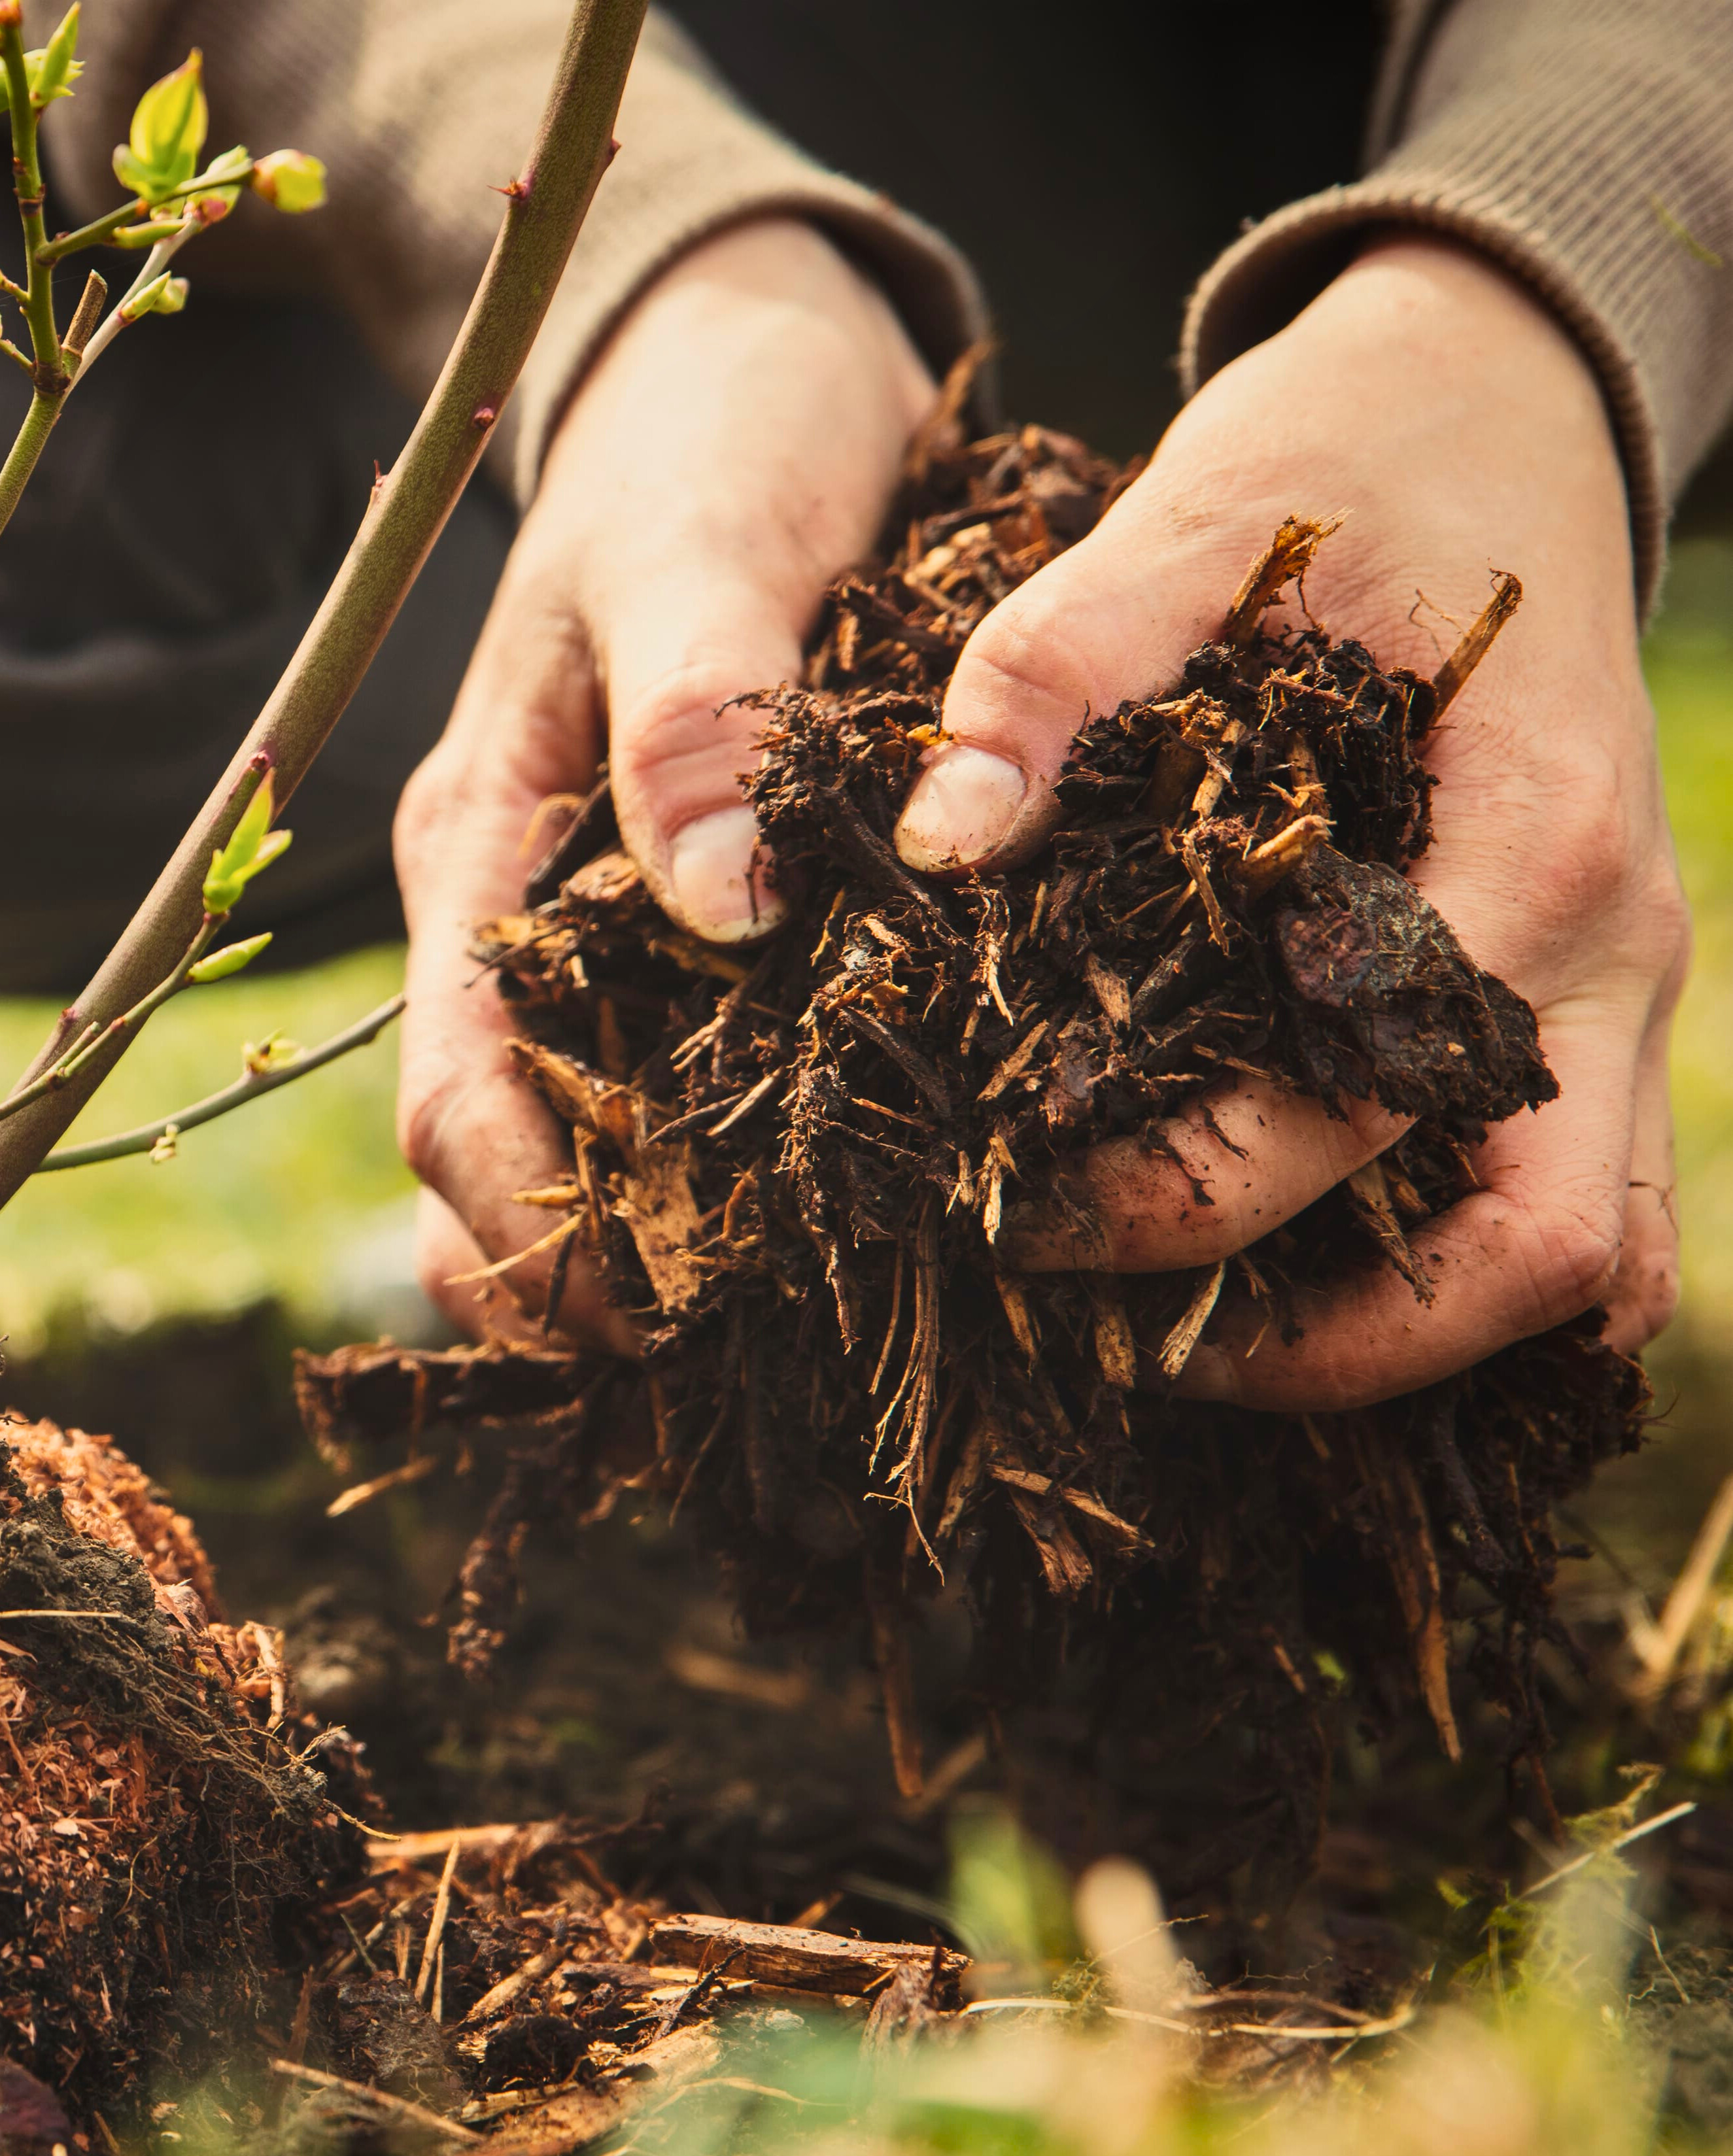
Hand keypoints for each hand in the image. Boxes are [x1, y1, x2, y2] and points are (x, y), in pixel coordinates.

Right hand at [394, 218, 934, 1341]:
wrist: (742, 355)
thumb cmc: (710, 433)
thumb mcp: (702, 545)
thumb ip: (697, 716)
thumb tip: (720, 907)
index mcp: (482, 845)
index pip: (451, 1089)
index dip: (519, 1227)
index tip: (634, 1317)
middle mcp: (516, 910)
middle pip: (486, 1153)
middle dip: (562, 1277)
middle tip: (706, 1362)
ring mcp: (591, 919)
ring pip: (567, 1136)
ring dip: (629, 1245)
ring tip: (761, 1326)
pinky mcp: (677, 912)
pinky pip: (661, 1075)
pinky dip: (705, 1166)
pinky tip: (808, 1213)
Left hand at [892, 236, 1685, 1406]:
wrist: (1503, 398)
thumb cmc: (1353, 461)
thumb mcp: (1194, 520)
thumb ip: (1057, 666)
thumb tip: (938, 834)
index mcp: (1529, 839)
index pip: (1371, 1104)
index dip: (1193, 1198)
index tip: (1026, 1214)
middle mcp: (1609, 945)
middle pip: (1537, 1253)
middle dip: (1333, 1344)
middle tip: (1132, 1349)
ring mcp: (1623, 983)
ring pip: (1585, 1258)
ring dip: (1418, 1339)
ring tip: (1212, 1351)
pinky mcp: (1589, 990)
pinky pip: (1581, 1197)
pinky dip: (1470, 1279)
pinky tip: (1316, 1287)